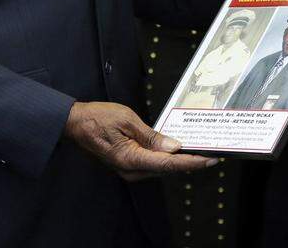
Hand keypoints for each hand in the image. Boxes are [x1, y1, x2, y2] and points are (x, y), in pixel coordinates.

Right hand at [63, 101, 217, 180]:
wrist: (75, 123)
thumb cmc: (97, 117)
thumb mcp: (127, 119)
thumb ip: (151, 136)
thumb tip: (173, 147)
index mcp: (130, 159)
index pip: (168, 164)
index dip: (191, 162)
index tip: (209, 160)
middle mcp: (130, 170)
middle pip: (167, 169)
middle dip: (190, 163)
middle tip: (211, 155)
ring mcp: (128, 170)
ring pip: (161, 169)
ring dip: (179, 162)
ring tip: (199, 153)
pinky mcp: (127, 165)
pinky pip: (152, 165)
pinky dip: (166, 160)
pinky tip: (177, 151)